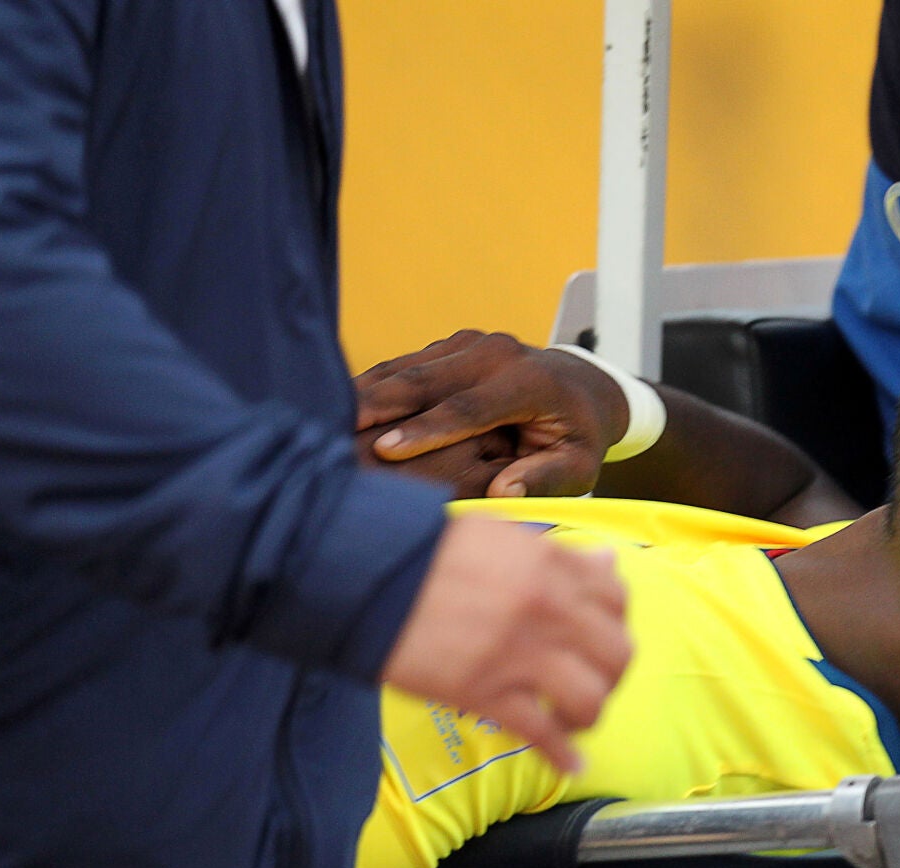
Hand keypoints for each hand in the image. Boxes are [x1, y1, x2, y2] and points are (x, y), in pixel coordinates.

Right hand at [355, 330, 627, 496]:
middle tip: (332, 433)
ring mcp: (468, 344)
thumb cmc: (578, 438)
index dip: (426, 430)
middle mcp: (496, 353)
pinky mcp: (448, 346)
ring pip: (406, 368)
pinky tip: (335, 407)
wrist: (581, 387)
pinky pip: (403, 365)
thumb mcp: (578, 465)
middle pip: (426, 380)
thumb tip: (504, 492)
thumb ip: (546, 478)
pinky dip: (370, 386)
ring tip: (318, 418)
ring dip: (364, 394)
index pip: (469, 408)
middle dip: (378, 407)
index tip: (387, 452)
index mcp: (528, 382)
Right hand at [381, 514, 630, 771]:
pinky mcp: (487, 693)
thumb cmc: (424, 553)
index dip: (615, 622)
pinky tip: (569, 765)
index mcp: (550, 565)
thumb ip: (555, 556)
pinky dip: (561, 755)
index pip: (616, 599)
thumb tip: (604, 563)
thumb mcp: (498, 537)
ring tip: (572, 720)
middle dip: (611, 674)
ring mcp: (521, 654)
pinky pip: (542, 733)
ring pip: (590, 697)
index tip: (599, 636)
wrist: (364, 576)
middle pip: (616, 653)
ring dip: (588, 715)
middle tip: (591, 681)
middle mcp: (548, 609)